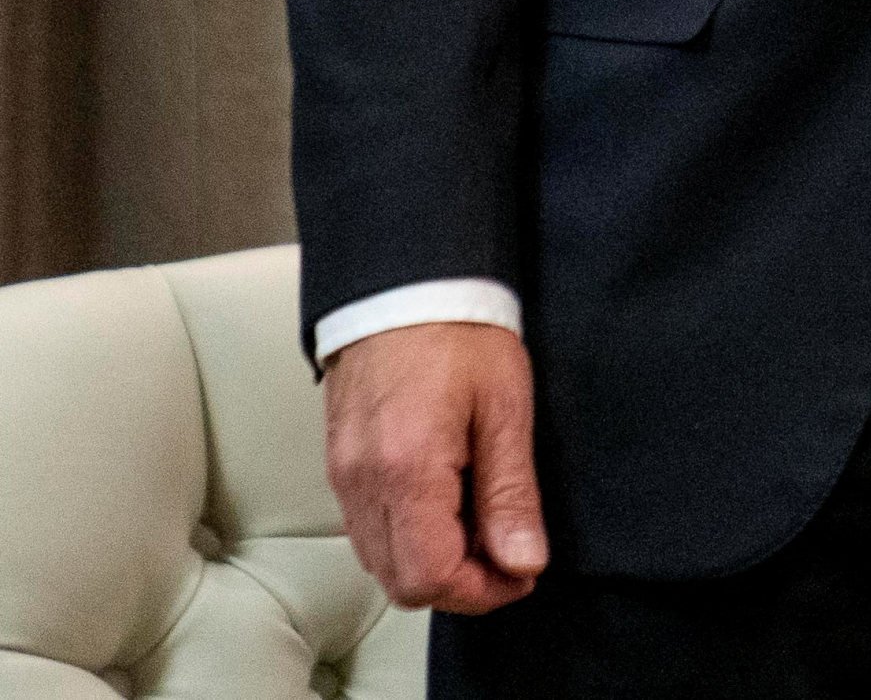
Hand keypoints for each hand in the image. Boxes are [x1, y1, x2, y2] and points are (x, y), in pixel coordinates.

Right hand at [325, 320, 543, 612]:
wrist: (402, 287)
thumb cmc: (460, 335)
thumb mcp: (506, 409)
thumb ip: (511, 494)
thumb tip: (523, 561)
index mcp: (407, 471)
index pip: (430, 576)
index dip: (482, 591)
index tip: (523, 573)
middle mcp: (363, 484)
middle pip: (401, 582)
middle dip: (460, 585)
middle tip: (509, 556)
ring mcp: (343, 477)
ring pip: (380, 561)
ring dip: (433, 564)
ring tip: (484, 529)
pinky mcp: (340, 466)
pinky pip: (367, 530)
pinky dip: (408, 538)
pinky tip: (448, 508)